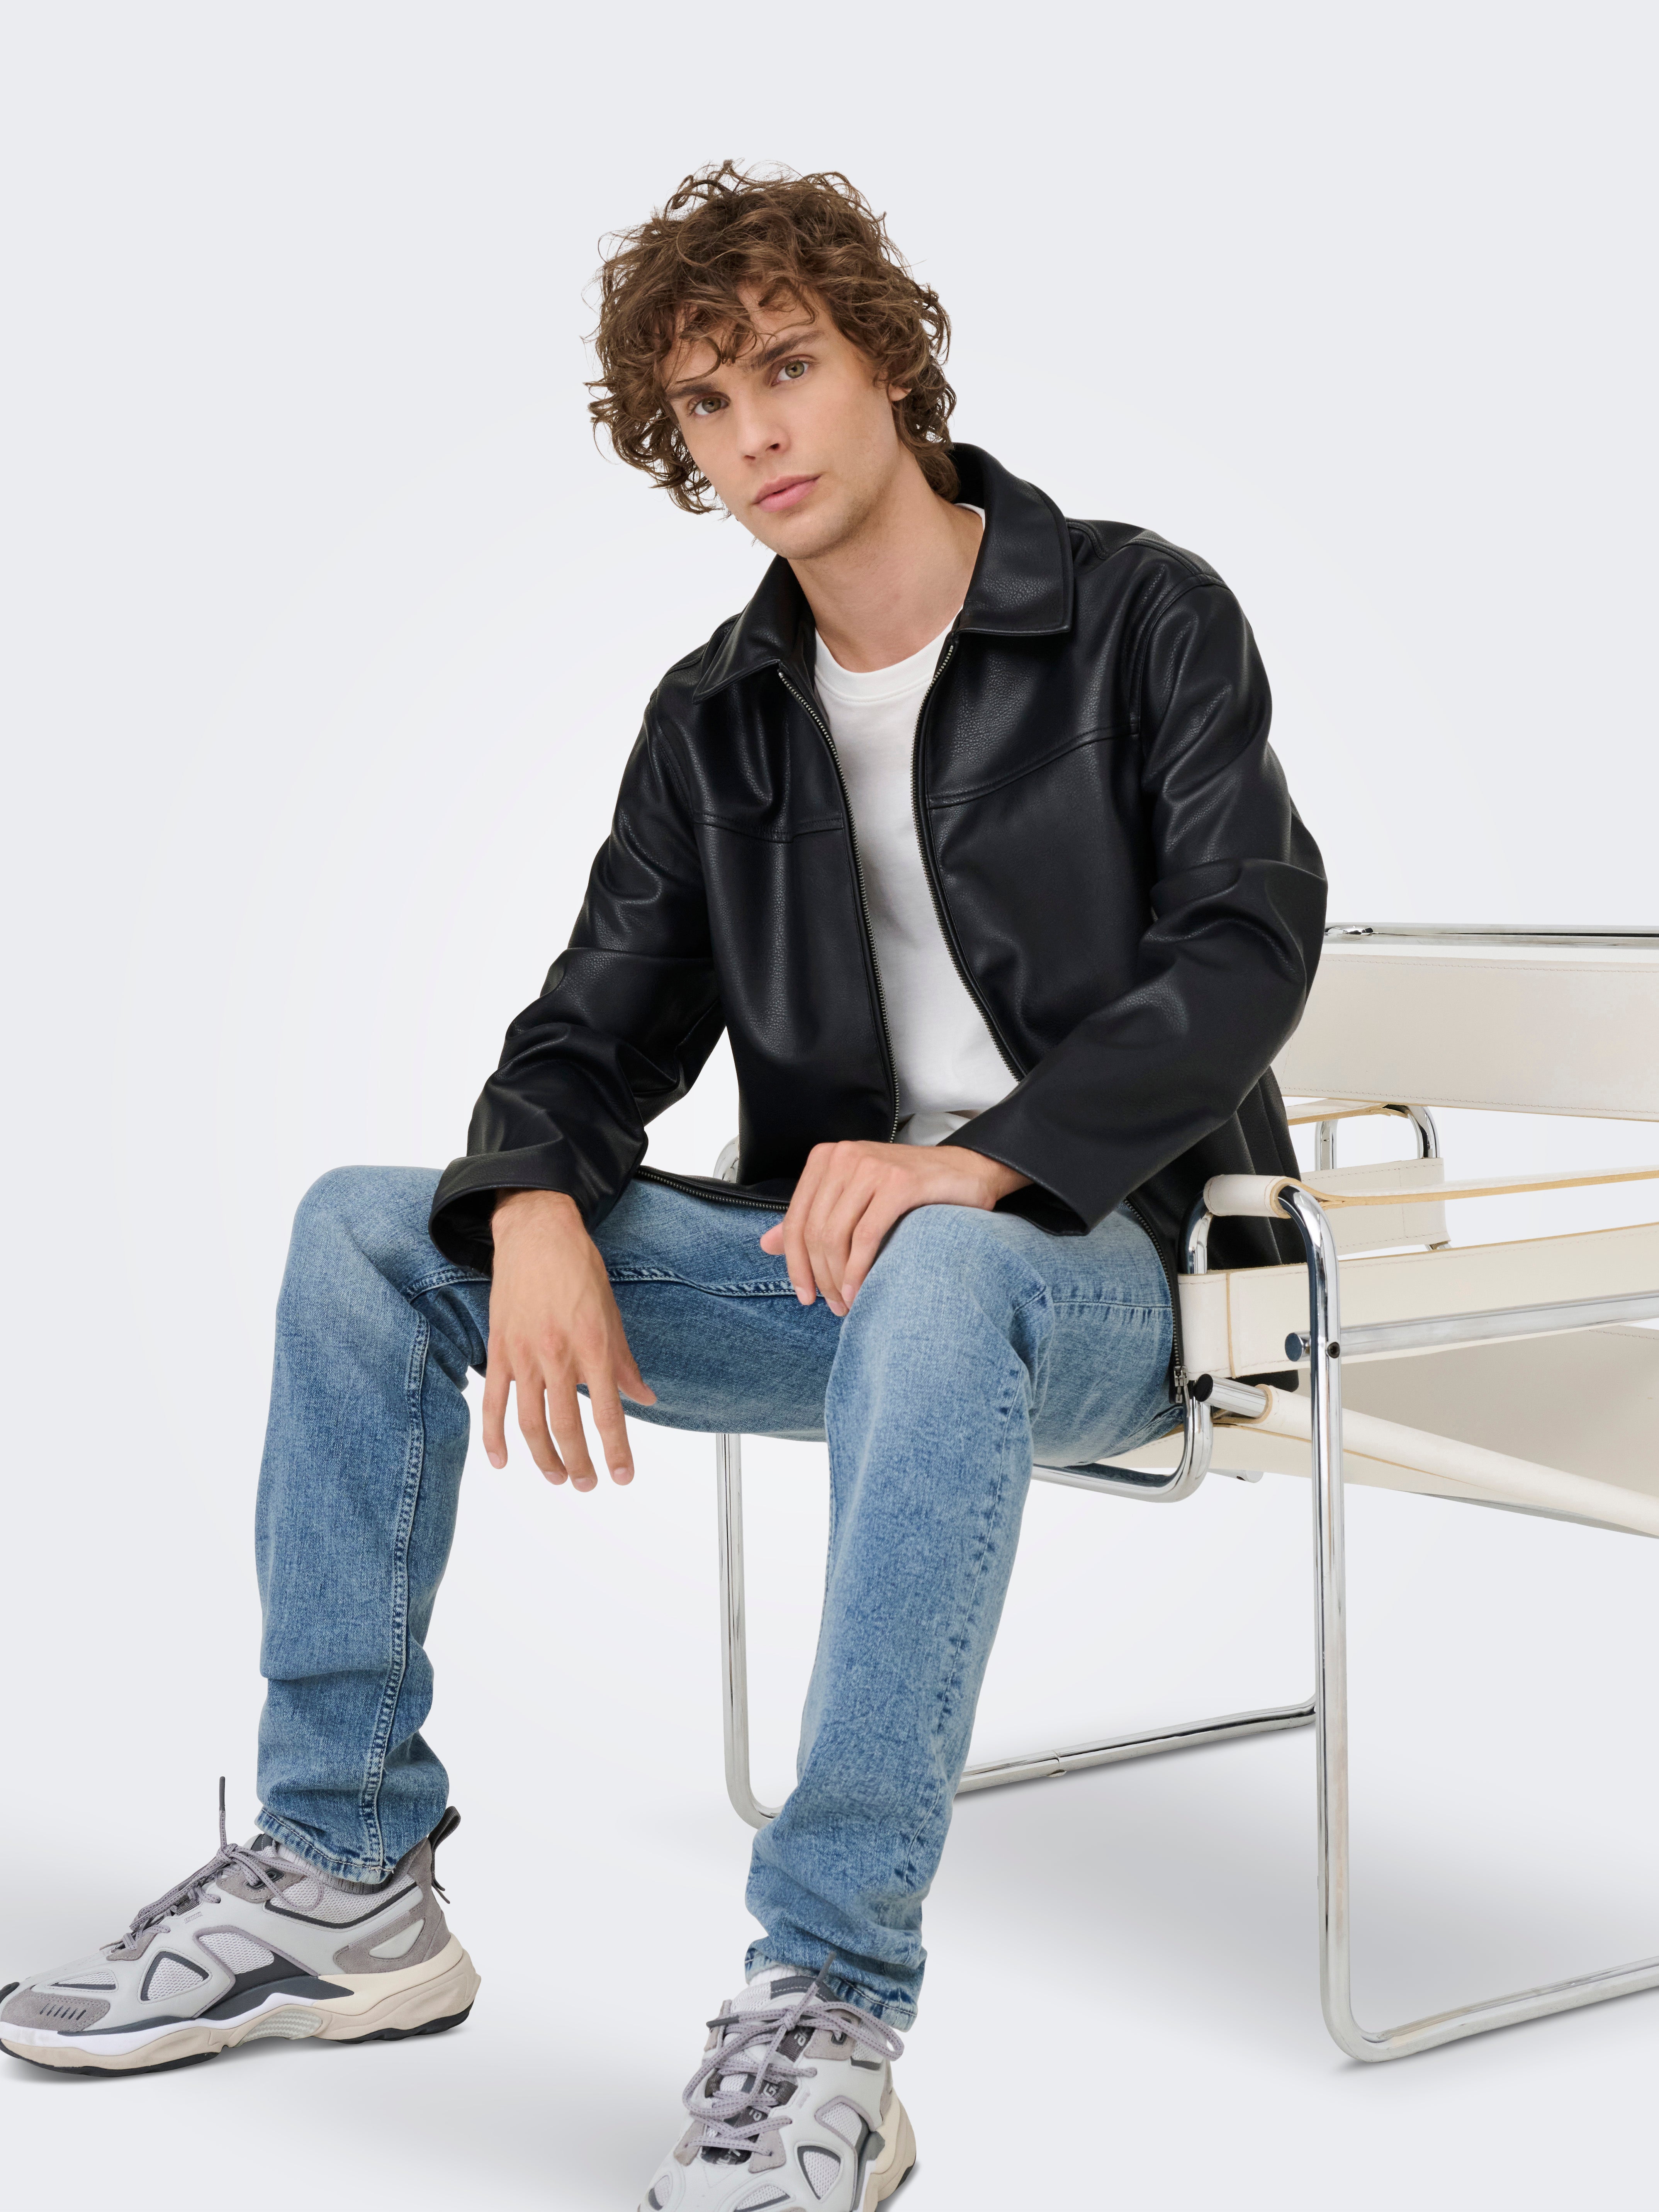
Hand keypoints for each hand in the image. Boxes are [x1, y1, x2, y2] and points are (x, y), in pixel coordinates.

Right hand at [481, 1190, 655, 1490]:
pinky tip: (504, 1460)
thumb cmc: (577, 1268)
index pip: (608, 1413)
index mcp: (593, 1346)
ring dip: (544, 1458)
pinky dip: (495, 1436)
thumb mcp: (612, 1313)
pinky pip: (493, 1403)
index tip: (622, 1476)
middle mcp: (558, 1356)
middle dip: (579, 1463)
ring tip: (558, 1478)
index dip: (616, 1450)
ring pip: (531, 1423)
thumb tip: (645, 1398)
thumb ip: (626, 1363)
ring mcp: (524, 1356)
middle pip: (566, 1426)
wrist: (535, 1233)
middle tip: (587, 1485)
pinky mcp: (499, 1351)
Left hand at [759, 1141, 1030, 1315]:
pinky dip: (859, 1270)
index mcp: (826, 1159)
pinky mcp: (899, 1183)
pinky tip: (862, 1290)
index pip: (796, 1220)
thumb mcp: (853, 1200)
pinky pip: (866, 1236)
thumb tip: (767, 1244)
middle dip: (819, 1277)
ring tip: (848, 1303)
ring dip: (838, 1279)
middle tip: (832, 1305)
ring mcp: (872, 1167)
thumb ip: (812, 1220)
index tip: (804, 1295)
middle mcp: (844, 1157)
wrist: (967, 1172)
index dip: (794, 1264)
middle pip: (814, 1231)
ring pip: (836, 1236)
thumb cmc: (908, 1190)